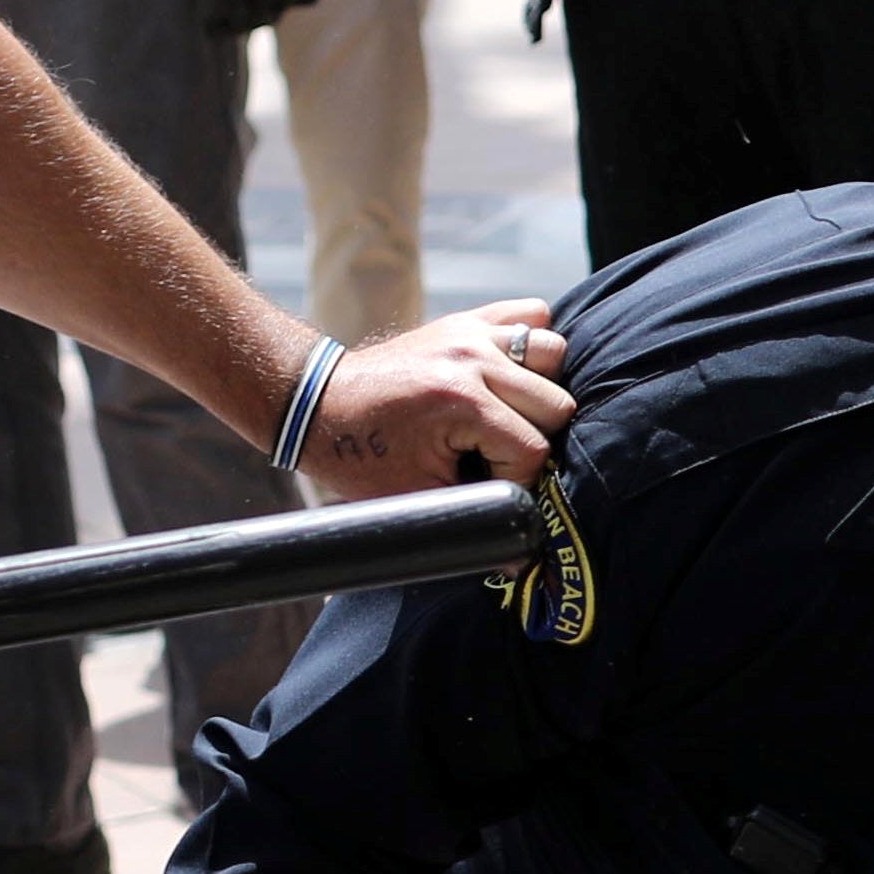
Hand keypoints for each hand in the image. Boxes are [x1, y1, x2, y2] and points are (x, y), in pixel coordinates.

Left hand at [290, 303, 572, 498]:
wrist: (318, 405)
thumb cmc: (363, 457)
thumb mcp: (421, 497)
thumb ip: (478, 519)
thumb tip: (523, 560)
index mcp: (460, 402)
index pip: (534, 449)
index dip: (517, 480)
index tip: (486, 486)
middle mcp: (472, 358)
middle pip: (556, 403)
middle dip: (532, 437)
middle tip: (493, 453)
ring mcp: (470, 332)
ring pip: (552, 352)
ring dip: (540, 388)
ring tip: (506, 412)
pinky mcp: (466, 320)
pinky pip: (529, 313)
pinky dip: (530, 343)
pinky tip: (511, 374)